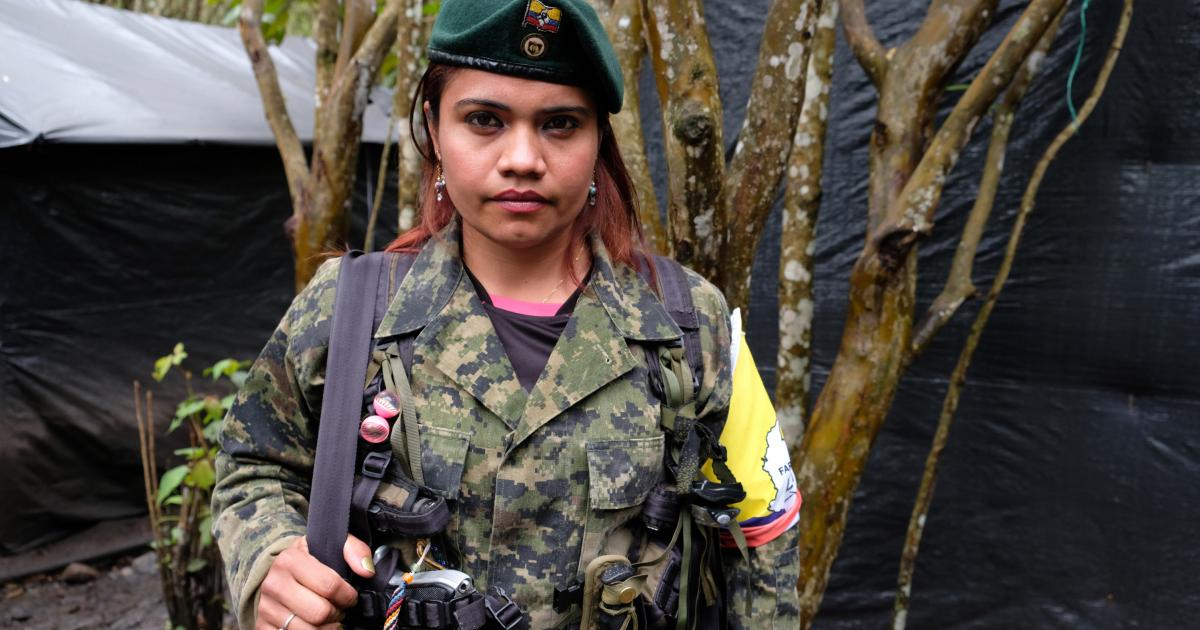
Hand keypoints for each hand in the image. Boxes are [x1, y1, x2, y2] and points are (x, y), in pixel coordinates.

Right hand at [256, 534, 375, 629]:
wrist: (278, 573)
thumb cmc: (310, 561)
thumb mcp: (330, 545)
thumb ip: (354, 550)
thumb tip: (367, 571)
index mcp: (290, 560)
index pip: (329, 586)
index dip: (347, 595)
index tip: (350, 597)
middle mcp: (274, 584)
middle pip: (320, 613)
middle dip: (337, 614)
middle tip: (340, 609)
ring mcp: (266, 607)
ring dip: (327, 628)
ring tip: (329, 618)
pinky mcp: (263, 626)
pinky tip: (316, 627)